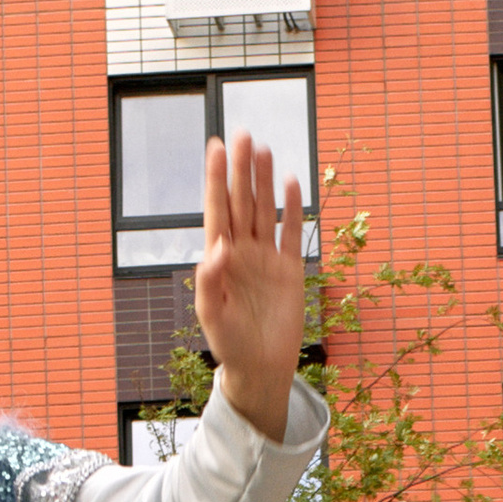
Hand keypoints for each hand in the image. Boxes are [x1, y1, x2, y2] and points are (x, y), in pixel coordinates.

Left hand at [193, 130, 307, 444]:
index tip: (217, 147)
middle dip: (242, 168)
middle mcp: (242, 251)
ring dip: (265, 180)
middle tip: (244, 134)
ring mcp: (266, 258)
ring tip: (265, 149)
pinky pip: (290, 233)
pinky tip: (291, 183)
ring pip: (265, 210)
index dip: (217, 178)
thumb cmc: (228, 344)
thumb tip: (218, 247)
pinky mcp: (289, 270)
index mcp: (219, 258)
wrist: (260, 367)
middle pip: (242, 201)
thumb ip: (209, 281)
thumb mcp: (211, 315)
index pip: (217, 209)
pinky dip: (292, 209)